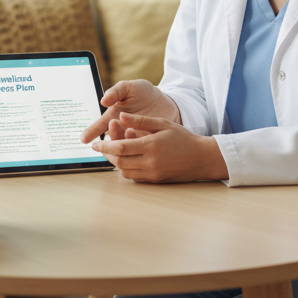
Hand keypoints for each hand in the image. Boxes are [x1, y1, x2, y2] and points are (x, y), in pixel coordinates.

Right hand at [80, 80, 181, 143]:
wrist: (165, 100)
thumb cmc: (143, 92)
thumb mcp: (128, 87)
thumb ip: (115, 92)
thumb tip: (104, 101)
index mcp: (114, 117)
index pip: (100, 126)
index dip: (91, 132)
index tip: (83, 139)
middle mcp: (121, 130)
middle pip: (111, 138)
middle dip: (111, 134)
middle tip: (113, 124)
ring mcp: (134, 137)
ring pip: (125, 145)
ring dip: (125, 139)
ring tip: (129, 130)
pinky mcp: (148, 142)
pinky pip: (142, 146)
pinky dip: (141, 143)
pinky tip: (143, 136)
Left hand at [90, 112, 227, 182]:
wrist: (202, 158)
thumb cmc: (184, 138)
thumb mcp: (163, 123)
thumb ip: (141, 121)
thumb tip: (121, 116)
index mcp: (151, 146)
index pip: (120, 148)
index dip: (105, 147)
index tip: (95, 145)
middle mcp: (150, 162)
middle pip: (119, 162)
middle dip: (108, 155)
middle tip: (102, 147)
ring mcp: (153, 173)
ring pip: (125, 171)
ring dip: (116, 162)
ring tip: (116, 151)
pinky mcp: (155, 181)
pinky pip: (134, 177)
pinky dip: (127, 169)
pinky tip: (128, 159)